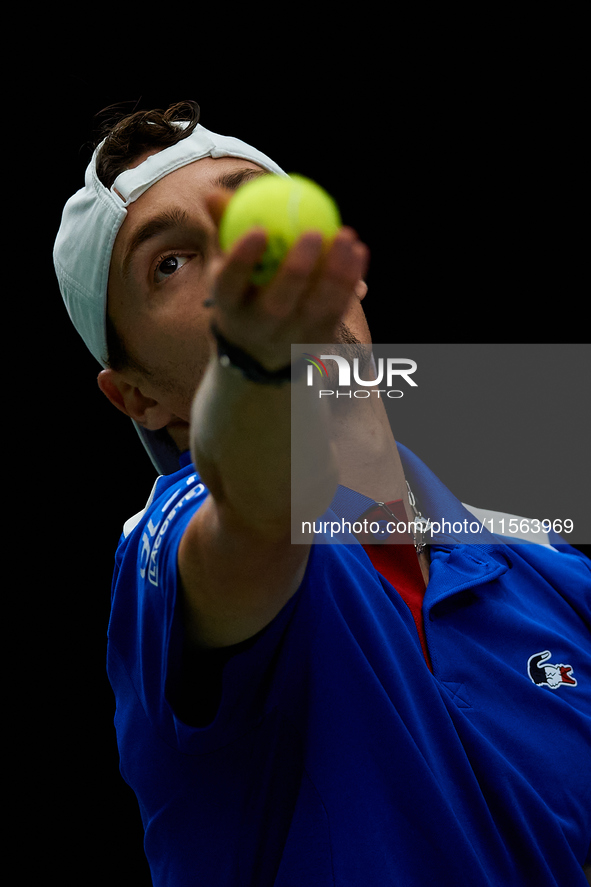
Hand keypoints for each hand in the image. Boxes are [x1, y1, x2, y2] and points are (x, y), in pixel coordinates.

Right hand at [205, 190, 368, 370]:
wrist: (260, 346)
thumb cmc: (244, 287)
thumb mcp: (229, 262)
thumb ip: (227, 227)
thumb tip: (214, 195)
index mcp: (229, 305)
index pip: (230, 285)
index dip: (242, 260)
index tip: (259, 229)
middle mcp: (258, 328)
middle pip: (277, 305)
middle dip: (296, 270)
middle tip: (313, 232)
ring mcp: (290, 339)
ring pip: (315, 309)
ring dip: (334, 273)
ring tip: (345, 235)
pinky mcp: (318, 341)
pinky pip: (338, 310)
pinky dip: (350, 281)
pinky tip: (358, 251)